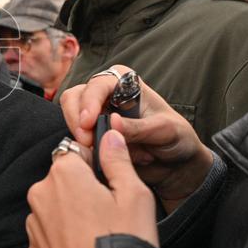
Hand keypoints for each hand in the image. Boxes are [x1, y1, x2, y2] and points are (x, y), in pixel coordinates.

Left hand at [26, 130, 158, 247]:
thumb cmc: (123, 244)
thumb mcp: (134, 194)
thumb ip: (118, 159)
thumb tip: (111, 135)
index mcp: (63, 173)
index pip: (75, 151)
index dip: (96, 163)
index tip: (111, 181)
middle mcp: (40, 194)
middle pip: (63, 179)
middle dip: (83, 189)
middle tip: (110, 213)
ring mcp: (33, 225)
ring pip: (56, 206)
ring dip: (72, 213)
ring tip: (99, 235)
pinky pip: (50, 233)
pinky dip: (65, 237)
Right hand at [59, 66, 213, 210]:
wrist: (176, 165)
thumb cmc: (176, 138)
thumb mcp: (164, 131)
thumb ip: (138, 127)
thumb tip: (112, 122)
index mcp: (126, 82)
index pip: (99, 84)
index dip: (90, 101)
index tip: (88, 123)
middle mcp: (107, 94)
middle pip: (76, 96)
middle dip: (76, 118)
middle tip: (86, 141)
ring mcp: (96, 114)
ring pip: (71, 115)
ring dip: (78, 133)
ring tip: (92, 150)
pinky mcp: (91, 134)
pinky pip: (76, 137)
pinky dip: (82, 146)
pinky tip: (97, 157)